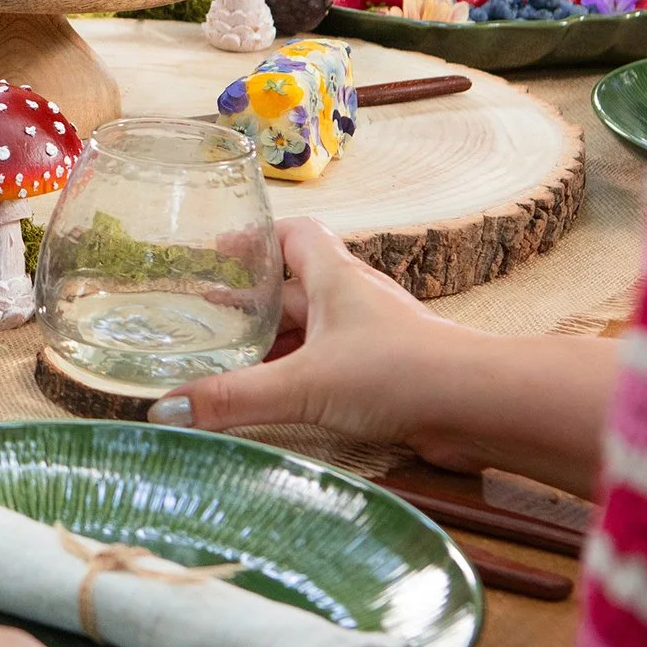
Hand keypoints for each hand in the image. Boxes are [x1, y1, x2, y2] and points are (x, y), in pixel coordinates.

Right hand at [152, 218, 487, 463]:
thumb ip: (234, 398)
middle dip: (250, 305)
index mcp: (335, 278)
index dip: (255, 239)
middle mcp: (354, 302)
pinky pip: (330, 370)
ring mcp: (373, 340)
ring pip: (312, 335)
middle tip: (204, 319)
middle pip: (293, 291)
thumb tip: (164, 411)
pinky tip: (277, 403)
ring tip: (228, 365)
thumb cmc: (402, 372)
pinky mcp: (387, 378)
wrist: (482, 407)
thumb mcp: (304, 383)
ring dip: (274, 347)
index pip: (293, 235)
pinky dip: (300, 380)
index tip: (218, 250)